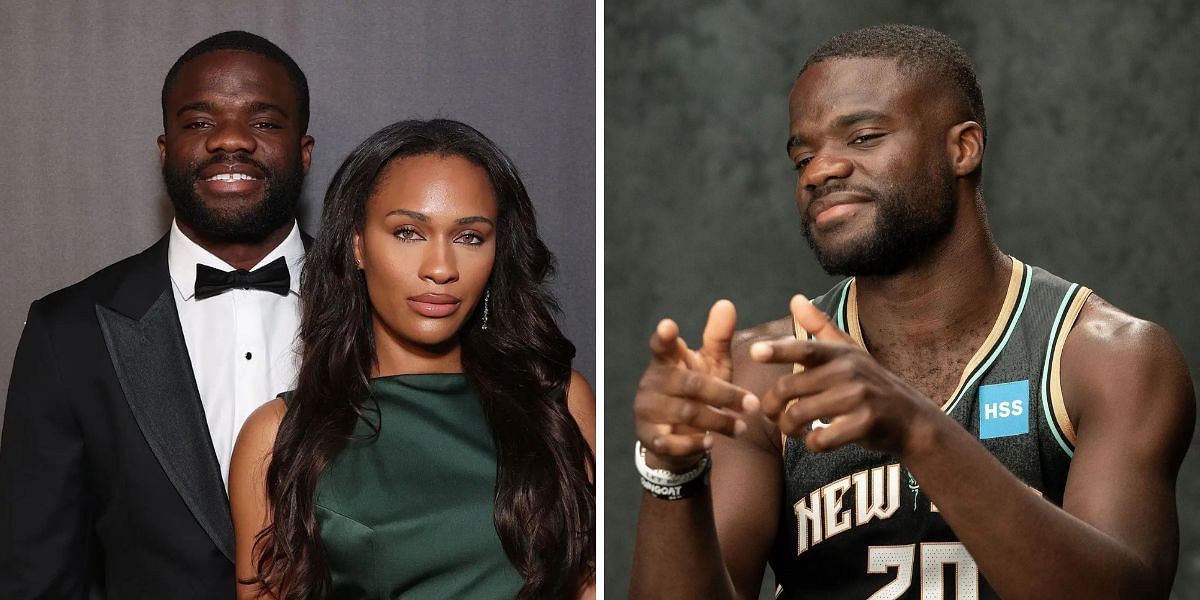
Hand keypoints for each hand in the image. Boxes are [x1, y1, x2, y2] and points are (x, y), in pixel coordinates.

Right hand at [634, 300, 758, 470]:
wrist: (673, 438)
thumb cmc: (695, 392)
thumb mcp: (709, 365)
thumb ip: (717, 337)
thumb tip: (726, 303)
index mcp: (666, 361)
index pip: (661, 346)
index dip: (663, 337)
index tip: (668, 326)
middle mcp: (653, 382)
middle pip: (690, 384)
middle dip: (723, 394)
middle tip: (752, 404)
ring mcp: (648, 410)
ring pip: (686, 413)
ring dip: (718, 421)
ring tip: (742, 428)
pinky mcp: (650, 438)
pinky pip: (671, 442)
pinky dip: (693, 444)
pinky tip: (711, 444)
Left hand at [749, 295, 939, 455]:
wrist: (910, 419)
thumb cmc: (871, 383)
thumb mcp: (849, 351)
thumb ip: (819, 327)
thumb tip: (795, 298)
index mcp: (840, 353)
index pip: (804, 348)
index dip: (778, 350)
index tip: (755, 352)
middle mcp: (849, 372)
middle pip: (789, 388)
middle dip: (772, 406)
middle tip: (772, 415)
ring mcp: (858, 398)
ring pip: (799, 414)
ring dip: (788, 428)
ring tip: (792, 430)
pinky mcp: (864, 424)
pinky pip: (821, 438)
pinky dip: (812, 443)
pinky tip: (816, 440)